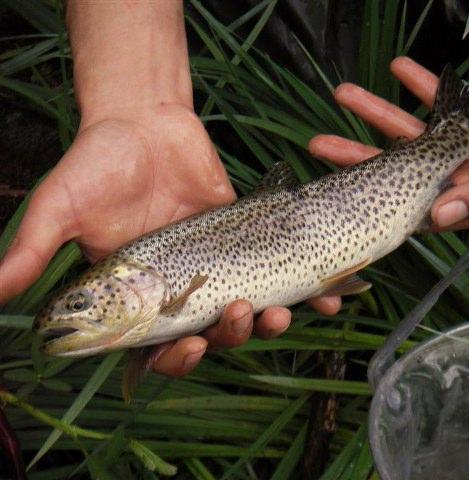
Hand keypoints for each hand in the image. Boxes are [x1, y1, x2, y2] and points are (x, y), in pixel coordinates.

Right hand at [0, 104, 339, 375]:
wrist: (145, 120)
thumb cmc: (99, 163)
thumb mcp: (61, 206)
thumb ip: (33, 250)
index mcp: (139, 295)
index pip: (157, 345)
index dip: (174, 359)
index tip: (186, 347)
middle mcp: (182, 288)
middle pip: (211, 336)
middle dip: (228, 338)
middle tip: (240, 314)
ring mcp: (219, 266)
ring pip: (247, 312)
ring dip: (267, 322)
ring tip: (279, 312)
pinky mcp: (249, 240)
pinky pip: (280, 272)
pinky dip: (306, 291)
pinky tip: (327, 300)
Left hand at [308, 56, 468, 230]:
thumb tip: (437, 217)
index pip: (416, 209)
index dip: (377, 202)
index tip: (340, 193)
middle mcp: (462, 180)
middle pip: (399, 171)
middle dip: (359, 156)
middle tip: (319, 145)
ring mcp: (464, 150)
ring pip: (411, 134)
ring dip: (379, 113)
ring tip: (344, 94)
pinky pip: (439, 103)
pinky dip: (420, 86)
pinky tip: (397, 70)